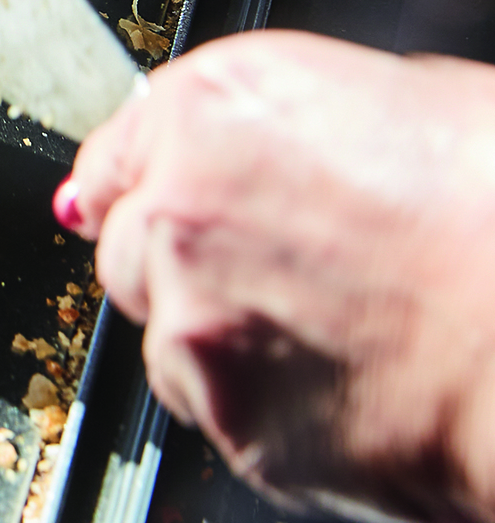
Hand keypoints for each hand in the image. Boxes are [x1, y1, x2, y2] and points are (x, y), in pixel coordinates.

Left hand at [60, 31, 494, 522]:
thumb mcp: (405, 99)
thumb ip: (291, 124)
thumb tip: (265, 147)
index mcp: (209, 114)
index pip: (118, 157)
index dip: (145, 189)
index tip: (152, 207)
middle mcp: (175, 214)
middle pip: (133, 252)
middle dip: (191, 268)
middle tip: (298, 280)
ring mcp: (194, 326)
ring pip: (176, 345)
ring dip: (234, 347)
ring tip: (354, 337)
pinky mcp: (233, 424)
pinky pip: (231, 420)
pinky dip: (279, 414)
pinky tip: (364, 389)